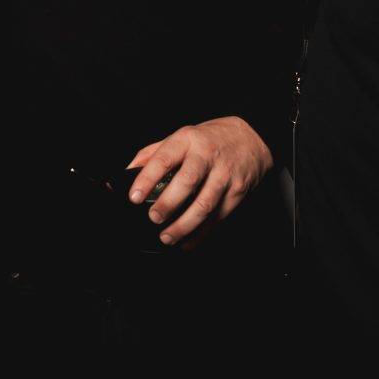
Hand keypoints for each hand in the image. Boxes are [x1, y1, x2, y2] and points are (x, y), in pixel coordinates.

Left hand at [127, 117, 272, 246]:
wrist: (251, 138)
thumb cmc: (210, 138)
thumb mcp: (180, 136)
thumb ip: (152, 153)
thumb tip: (127, 171)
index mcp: (187, 140)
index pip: (164, 159)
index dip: (147, 179)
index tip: (134, 196)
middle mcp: (207, 156)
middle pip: (187, 181)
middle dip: (169, 203)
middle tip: (154, 218)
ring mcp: (224, 174)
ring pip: (205, 204)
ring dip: (184, 225)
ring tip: (168, 237)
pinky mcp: (237, 191)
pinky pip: (218, 216)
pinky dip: (202, 233)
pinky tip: (188, 241)